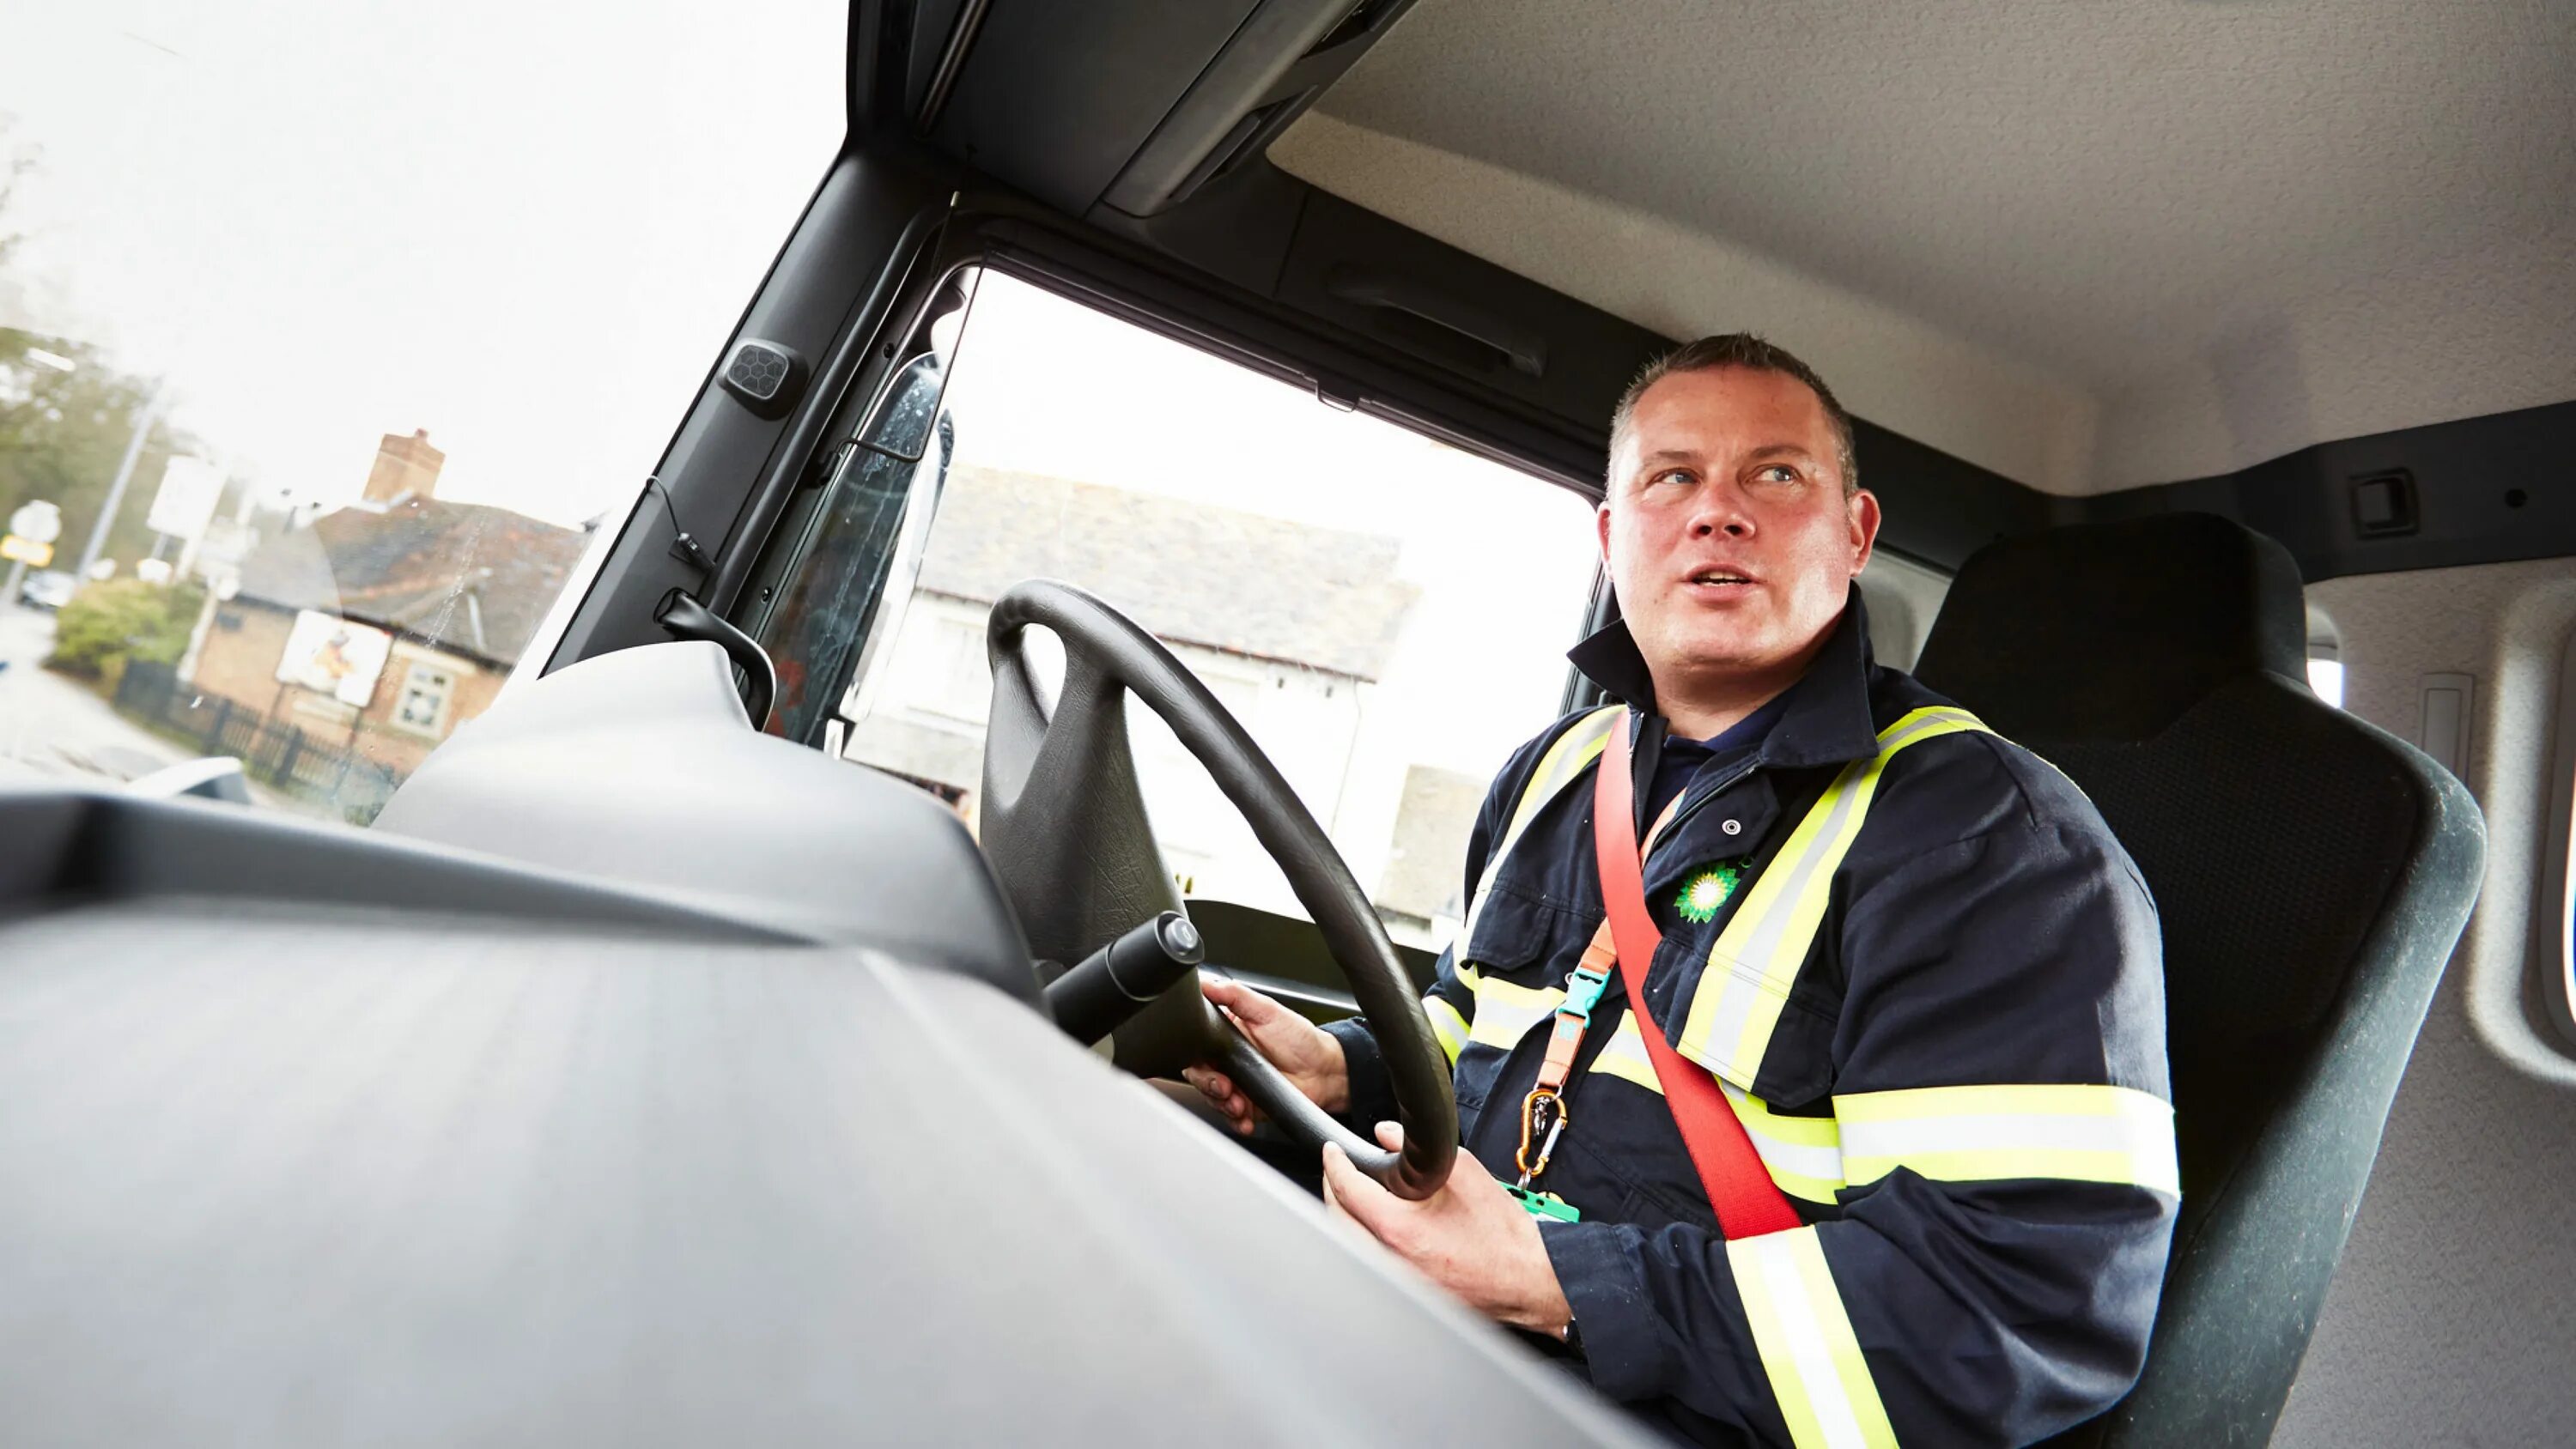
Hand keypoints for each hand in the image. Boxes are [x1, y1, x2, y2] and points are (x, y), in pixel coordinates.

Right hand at [1182, 977, 1350, 1132]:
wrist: (1325, 1072)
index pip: (1197, 1046)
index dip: (1196, 1058)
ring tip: (1238, 1104)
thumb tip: (1206, 982)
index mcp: (1227, 1034)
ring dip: (1221, 1104)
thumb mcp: (1267, 1010)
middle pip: (1200, 1076)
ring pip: (1212, 1098)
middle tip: (1224, 1088)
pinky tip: (1244, 1119)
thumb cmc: (1301, 1039)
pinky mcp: (1247, 1105)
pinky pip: (1231, 1116)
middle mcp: (1228, 1060)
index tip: (1207, 1065)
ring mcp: (1237, 1084)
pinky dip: (1235, 1121)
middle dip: (1208, 1085)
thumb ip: (1235, 996)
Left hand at [1320, 1122, 1572, 1336]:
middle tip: (1338, 1168)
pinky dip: (1360, 1237)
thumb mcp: (1466, 1172)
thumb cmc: (1503, 1234)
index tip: (1333, 1152)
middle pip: (1337, 1220)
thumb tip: (1387, 1134)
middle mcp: (1392, 1261)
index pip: (1348, 1192)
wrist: (1528, 1277)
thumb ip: (1421, 1148)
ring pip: (1348, 1244)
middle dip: (1332, 1188)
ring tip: (1353, 1192)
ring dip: (1343, 1214)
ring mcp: (1396, 1280)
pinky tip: (1372, 1223)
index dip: (1335, 1164)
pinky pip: (1367, 1261)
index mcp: (1402, 1231)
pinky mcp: (1405, 1291)